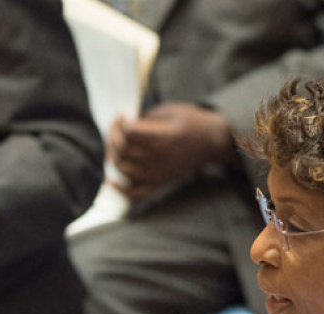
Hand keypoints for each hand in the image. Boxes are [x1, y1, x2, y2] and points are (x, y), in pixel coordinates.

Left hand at [108, 103, 235, 197]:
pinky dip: (121, 190)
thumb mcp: (170, 110)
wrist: (212, 142)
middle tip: (117, 128)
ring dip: (114, 155)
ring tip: (116, 144)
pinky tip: (111, 182)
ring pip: (123, 168)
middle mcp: (159, 158)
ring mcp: (158, 173)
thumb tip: (126, 126)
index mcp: (163, 137)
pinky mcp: (160, 182)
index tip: (123, 115)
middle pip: (122, 150)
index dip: (120, 122)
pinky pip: (136, 192)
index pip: (129, 132)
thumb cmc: (191, 122)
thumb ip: (146, 118)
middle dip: (113, 136)